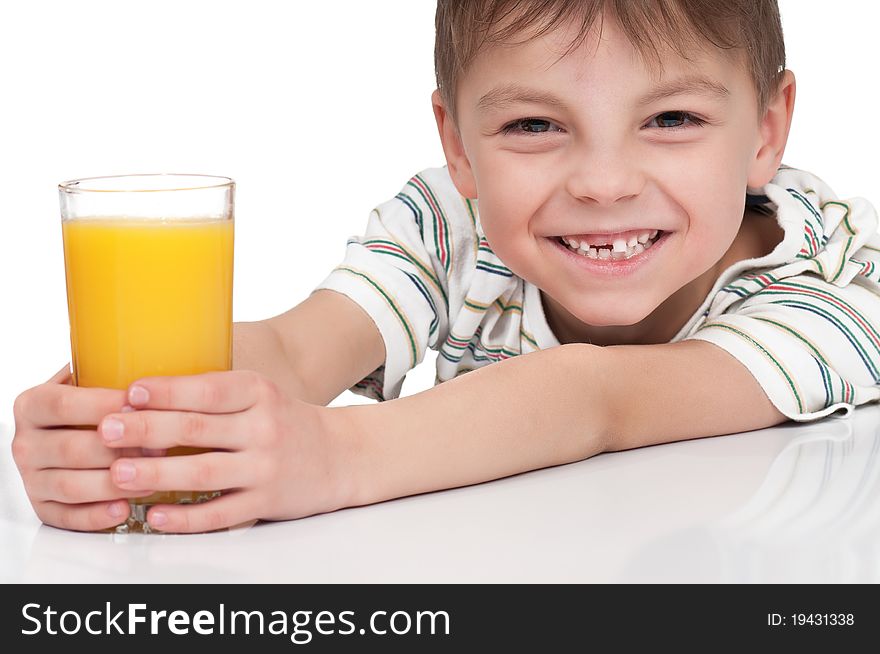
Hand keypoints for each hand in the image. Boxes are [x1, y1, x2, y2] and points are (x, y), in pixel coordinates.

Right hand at [11, 364, 157, 530]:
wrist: (76, 429)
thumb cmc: (96, 402)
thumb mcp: (92, 377)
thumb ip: (106, 368)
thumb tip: (148, 354)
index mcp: (33, 404)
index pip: (63, 405)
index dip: (103, 406)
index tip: (140, 406)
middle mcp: (25, 441)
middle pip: (71, 449)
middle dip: (120, 449)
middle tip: (159, 445)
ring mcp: (31, 477)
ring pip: (71, 486)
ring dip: (116, 483)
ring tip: (152, 476)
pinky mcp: (44, 506)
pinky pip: (67, 517)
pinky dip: (97, 516)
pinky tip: (124, 508)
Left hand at [97, 370, 354, 532]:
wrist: (341, 455)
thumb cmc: (285, 422)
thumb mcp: (259, 395)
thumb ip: (214, 395)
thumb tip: (143, 398)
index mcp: (259, 393)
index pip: (209, 390)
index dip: (169, 390)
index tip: (130, 392)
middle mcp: (264, 428)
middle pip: (198, 428)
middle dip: (147, 429)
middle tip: (107, 429)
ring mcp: (265, 467)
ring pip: (203, 472)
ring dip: (157, 472)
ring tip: (118, 473)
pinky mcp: (267, 502)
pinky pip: (220, 513)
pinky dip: (186, 517)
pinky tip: (156, 516)